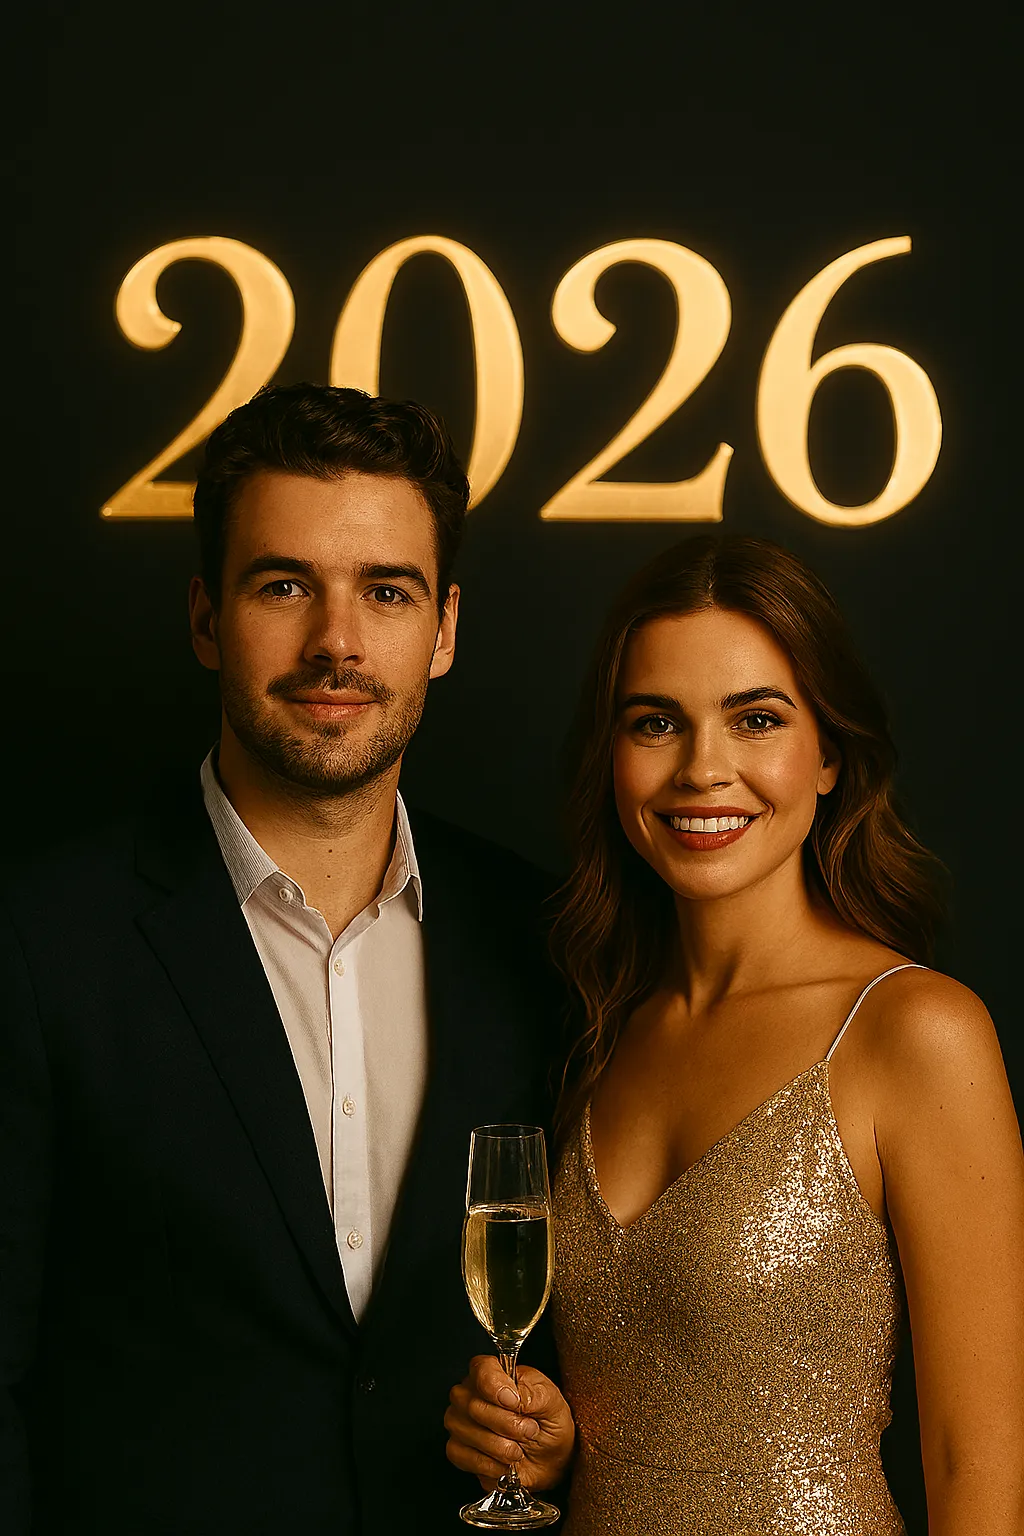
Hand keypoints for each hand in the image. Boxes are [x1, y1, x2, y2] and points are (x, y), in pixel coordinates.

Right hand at [445, 1355, 574, 1491]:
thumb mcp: (553, 1404)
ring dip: (499, 1447)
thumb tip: (514, 1395)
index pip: (482, 1369)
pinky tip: (504, 1464)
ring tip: (518, 1450)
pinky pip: (460, 1455)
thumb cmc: (548, 1424)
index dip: (496, 1387)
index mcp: (495, 1372)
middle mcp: (471, 1393)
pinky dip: (487, 1465)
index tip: (515, 1403)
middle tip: (529, 1431)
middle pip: (473, 1405)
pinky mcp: (457, 1448)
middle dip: (506, 1425)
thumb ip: (535, 1393)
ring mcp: (460, 1420)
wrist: (549, 1460)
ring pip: (466, 1431)